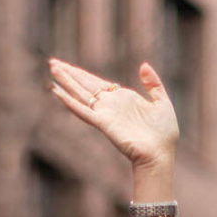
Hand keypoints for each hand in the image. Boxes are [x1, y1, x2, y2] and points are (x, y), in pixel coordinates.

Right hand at [47, 58, 179, 174]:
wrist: (160, 154)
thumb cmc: (164, 134)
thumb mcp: (162, 102)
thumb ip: (153, 83)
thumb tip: (143, 65)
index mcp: (122, 99)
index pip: (97, 83)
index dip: (81, 74)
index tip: (67, 66)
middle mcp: (110, 105)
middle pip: (84, 86)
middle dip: (69, 74)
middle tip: (52, 62)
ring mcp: (105, 114)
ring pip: (80, 94)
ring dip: (65, 81)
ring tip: (52, 68)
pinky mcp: (103, 123)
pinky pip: (83, 110)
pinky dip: (69, 101)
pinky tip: (56, 92)